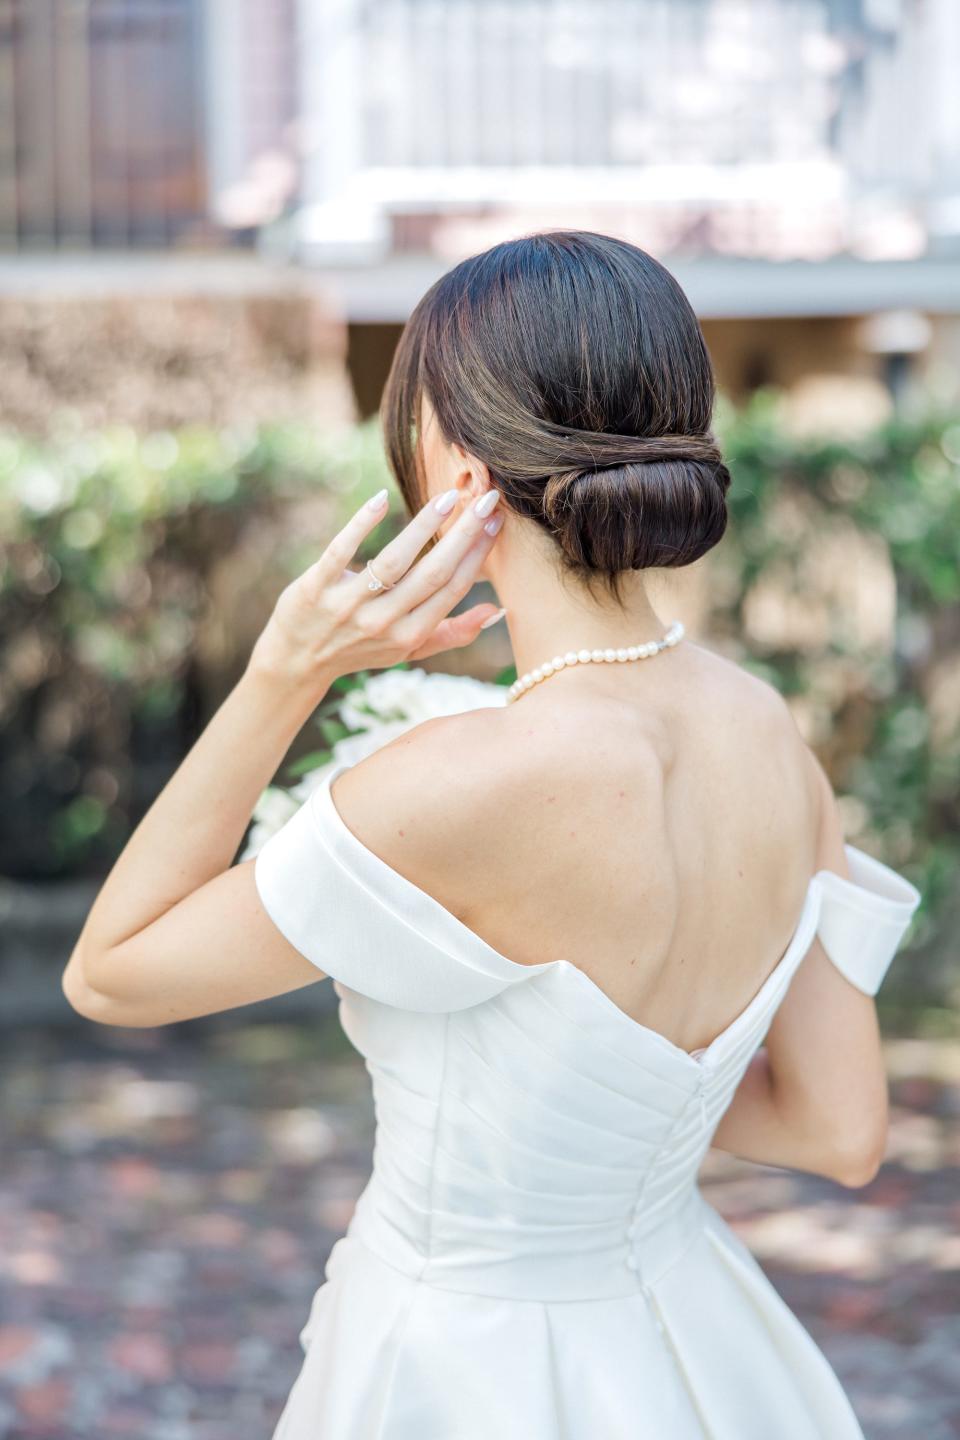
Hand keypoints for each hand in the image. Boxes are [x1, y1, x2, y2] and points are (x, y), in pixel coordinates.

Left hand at [248, 485, 506, 691]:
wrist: (297, 661)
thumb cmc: (360, 649)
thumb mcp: (409, 650)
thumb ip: (453, 633)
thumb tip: (497, 611)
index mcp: (410, 635)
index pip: (452, 589)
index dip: (477, 555)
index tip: (496, 521)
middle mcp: (382, 623)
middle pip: (432, 574)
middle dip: (463, 536)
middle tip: (486, 500)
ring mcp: (348, 605)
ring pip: (393, 561)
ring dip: (423, 526)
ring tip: (448, 498)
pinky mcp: (315, 588)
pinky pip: (340, 551)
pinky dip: (361, 524)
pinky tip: (381, 498)